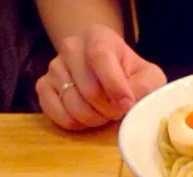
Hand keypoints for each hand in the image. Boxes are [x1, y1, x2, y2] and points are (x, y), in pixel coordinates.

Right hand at [35, 24, 166, 130]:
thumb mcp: (148, 76)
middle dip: (109, 109)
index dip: (115, 85)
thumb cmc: (130, 75)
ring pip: (73, 104)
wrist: (106, 74)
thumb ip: (146, 86)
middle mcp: (71, 47)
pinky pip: (56, 112)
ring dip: (94, 118)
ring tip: (104, 112)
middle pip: (89, 88)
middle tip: (118, 110)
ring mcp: (54, 67)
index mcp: (97, 37)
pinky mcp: (43, 86)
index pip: (100, 56)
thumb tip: (129, 101)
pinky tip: (87, 118)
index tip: (127, 104)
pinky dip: (75, 123)